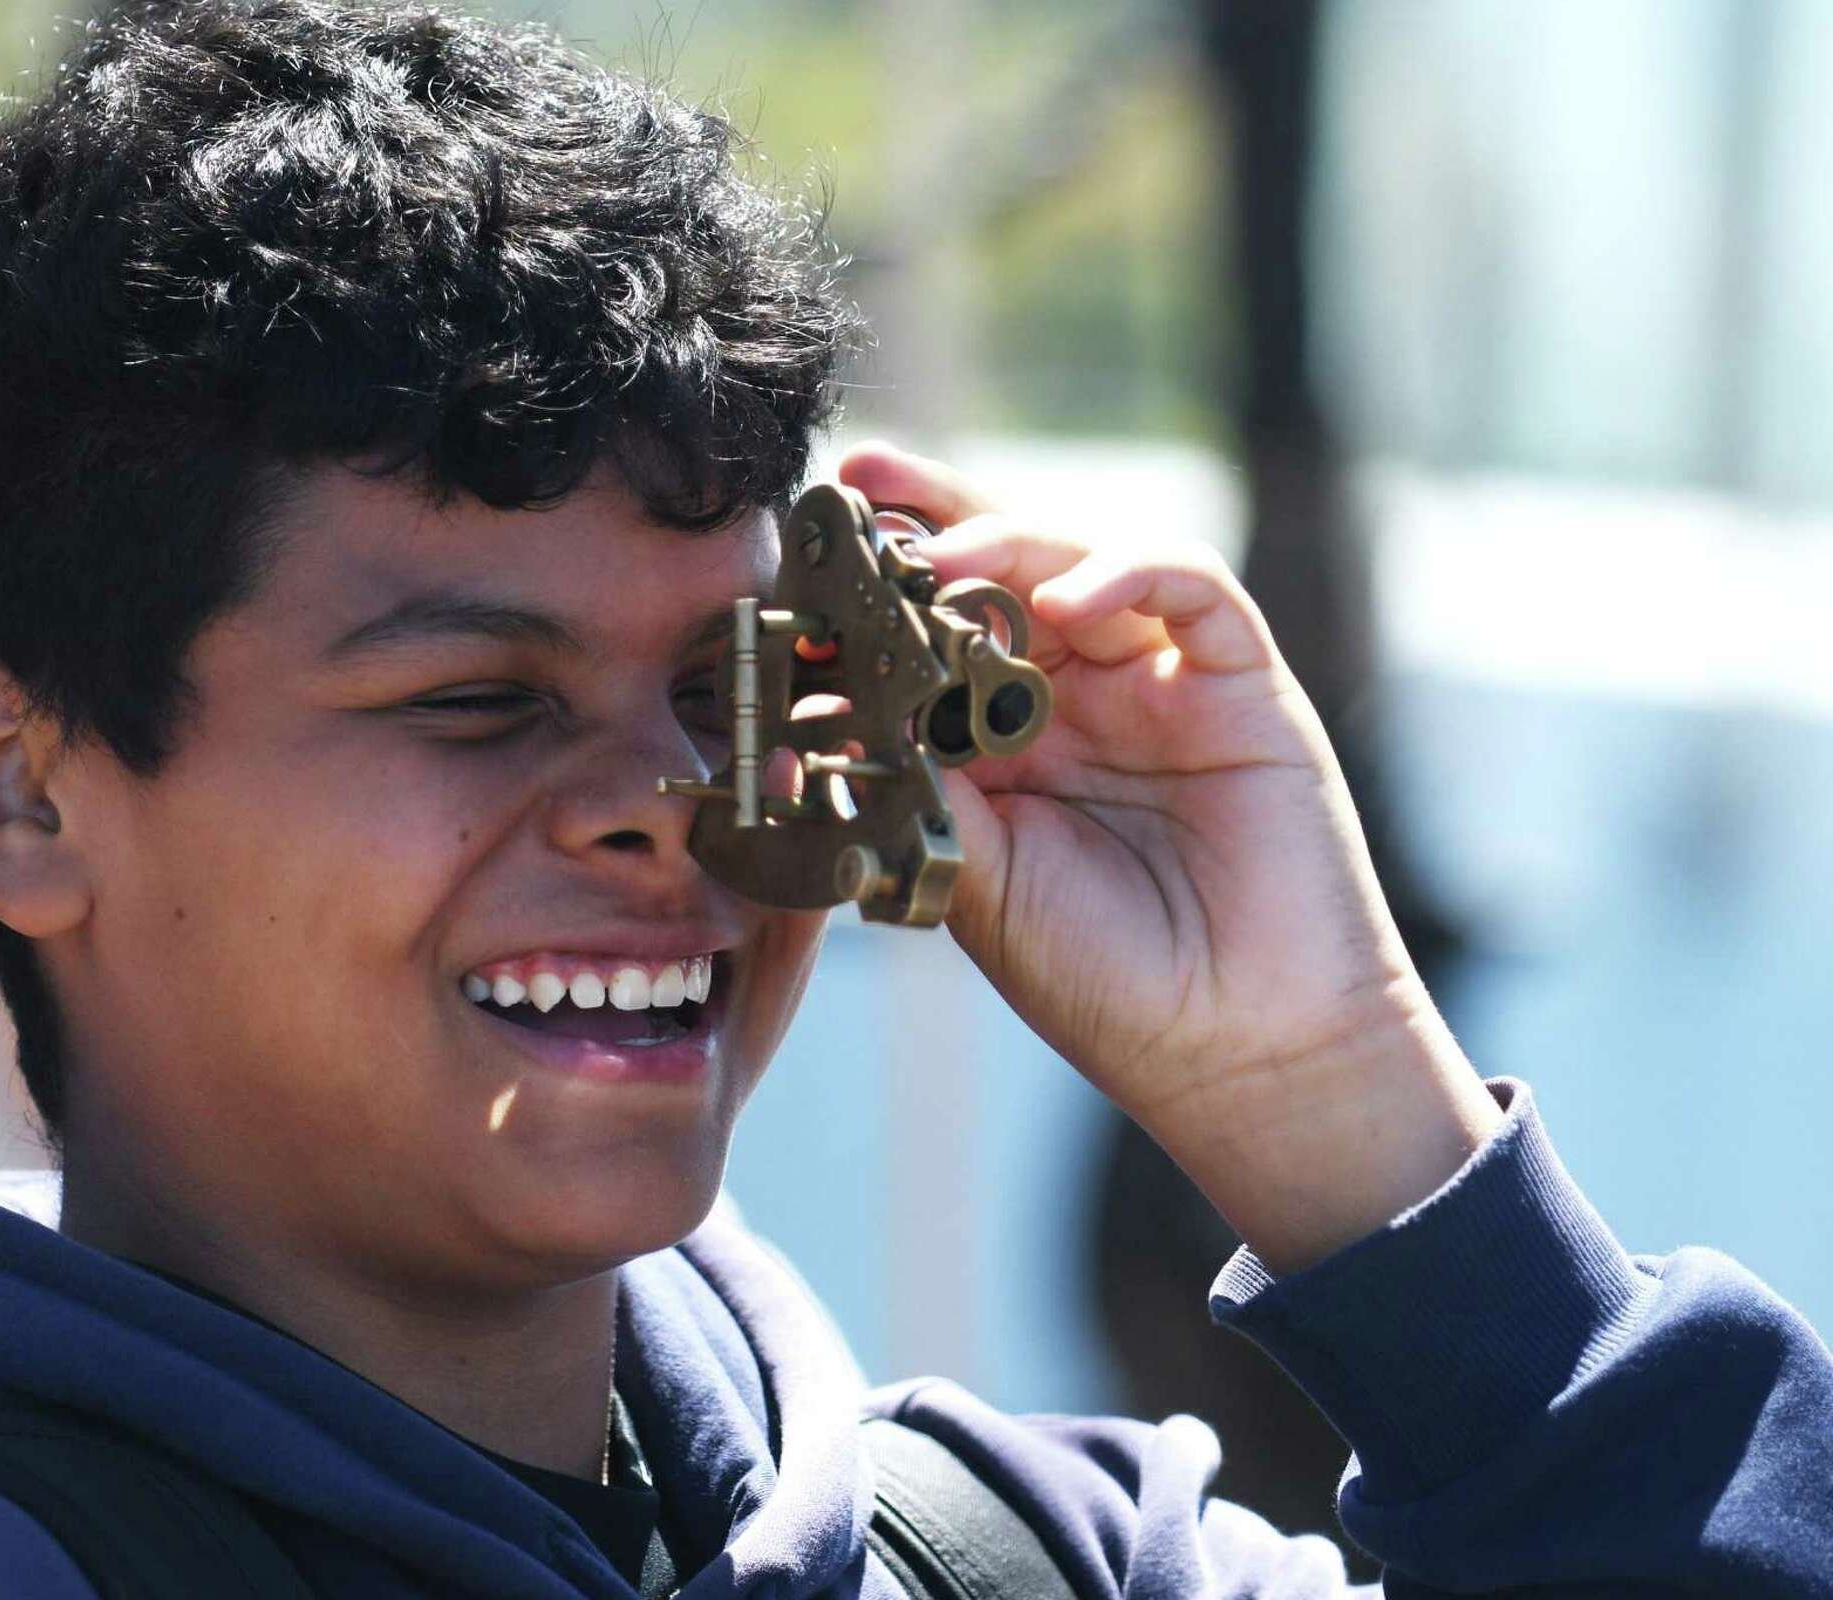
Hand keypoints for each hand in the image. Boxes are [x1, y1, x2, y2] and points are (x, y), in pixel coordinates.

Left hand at [840, 443, 1500, 1268]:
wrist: (1239, 1052)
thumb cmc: (1104, 981)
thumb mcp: (976, 879)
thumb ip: (919, 787)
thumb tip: (836, 706)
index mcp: (1003, 740)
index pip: (930, 630)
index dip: (872, 588)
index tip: (800, 557)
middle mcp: (1077, 695)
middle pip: (1000, 566)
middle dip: (929, 515)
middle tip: (857, 482)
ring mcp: (1158, 681)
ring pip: (1081, 558)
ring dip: (1008, 541)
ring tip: (942, 557)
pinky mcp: (1240, 683)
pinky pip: (1190, 589)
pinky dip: (1127, 573)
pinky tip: (1068, 601)